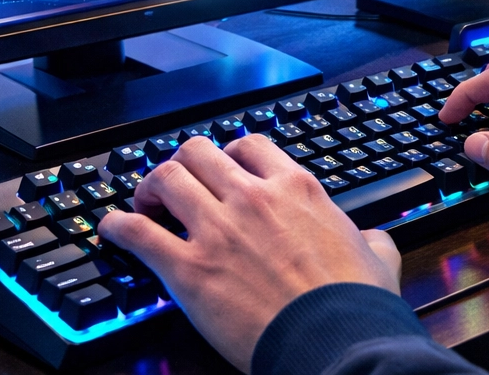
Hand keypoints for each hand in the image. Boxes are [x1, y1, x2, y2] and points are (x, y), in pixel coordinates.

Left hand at [98, 134, 401, 372]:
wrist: (338, 342)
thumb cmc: (356, 304)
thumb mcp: (377, 252)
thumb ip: (369, 236)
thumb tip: (374, 240)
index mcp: (295, 188)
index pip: (248, 145)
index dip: (228, 155)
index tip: (221, 170)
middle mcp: (252, 197)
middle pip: (198, 151)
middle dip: (183, 164)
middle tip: (177, 185)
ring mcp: (217, 229)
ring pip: (165, 178)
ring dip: (148, 187)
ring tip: (144, 203)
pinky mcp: (189, 269)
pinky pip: (137, 232)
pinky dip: (117, 226)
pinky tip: (112, 230)